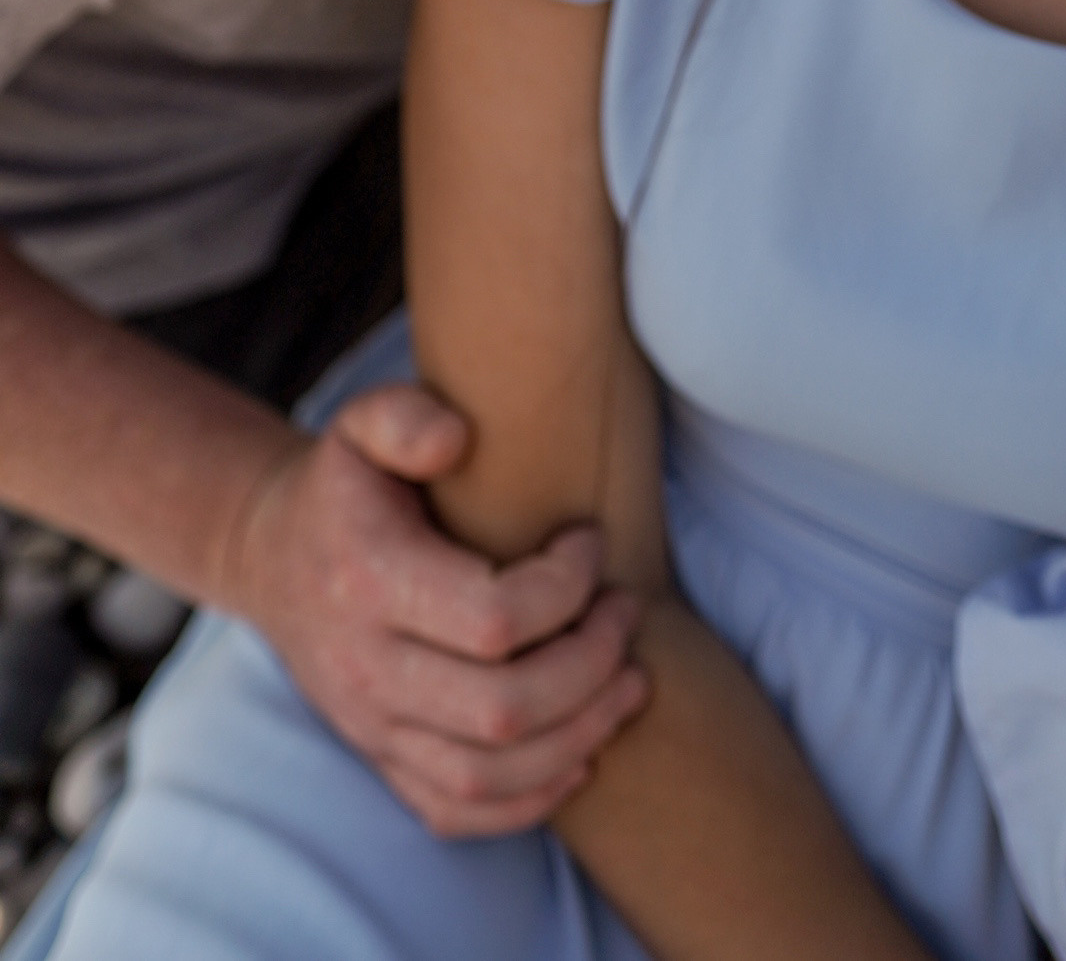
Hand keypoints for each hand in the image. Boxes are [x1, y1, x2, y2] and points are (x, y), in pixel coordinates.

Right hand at [222, 383, 648, 834]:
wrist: (272, 554)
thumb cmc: (343, 482)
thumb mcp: (359, 422)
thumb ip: (404, 416)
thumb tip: (458, 438)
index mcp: (368, 583)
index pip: (494, 620)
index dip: (567, 587)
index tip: (591, 541)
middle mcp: (365, 669)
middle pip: (504, 710)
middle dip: (592, 666)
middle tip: (628, 612)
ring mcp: (370, 726)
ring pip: (490, 772)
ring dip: (581, 735)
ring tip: (631, 680)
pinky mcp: (380, 759)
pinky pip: (457, 811)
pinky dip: (530, 799)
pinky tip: (582, 753)